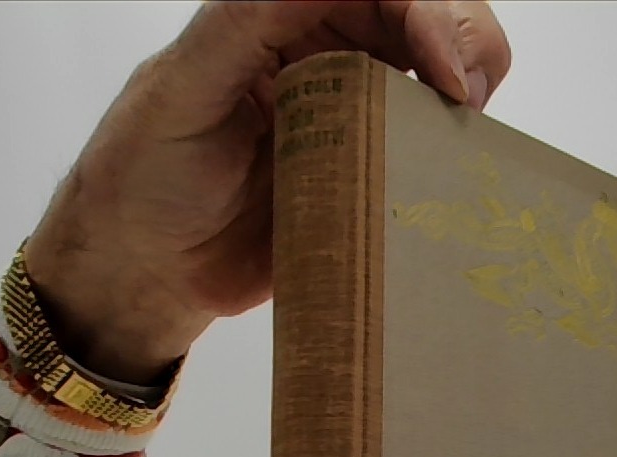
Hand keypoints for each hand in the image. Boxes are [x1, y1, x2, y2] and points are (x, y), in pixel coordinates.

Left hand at [24, 1, 510, 383]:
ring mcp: (358, 129)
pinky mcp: (368, 191)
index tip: (443, 70)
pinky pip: (424, 166)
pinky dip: (454, 165)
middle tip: (466, 100)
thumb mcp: (187, 83)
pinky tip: (456, 178)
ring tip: (467, 136)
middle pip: (428, 24)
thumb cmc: (147, 174)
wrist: (149, 271)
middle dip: (467, 44)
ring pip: (440, 90)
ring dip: (470, 100)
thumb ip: (249, 19)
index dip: (429, 12)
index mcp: (288, 23)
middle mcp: (332, 65)